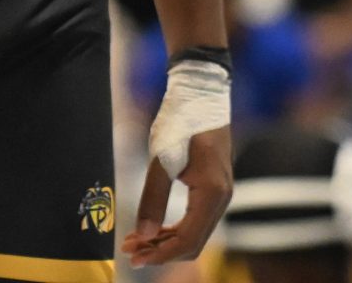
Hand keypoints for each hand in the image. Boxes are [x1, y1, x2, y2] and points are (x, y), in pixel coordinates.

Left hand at [124, 125, 231, 266]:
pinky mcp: (213, 189)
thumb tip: (145, 235)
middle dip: (160, 251)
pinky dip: (174, 229)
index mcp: (212, 192)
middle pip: (193, 242)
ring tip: (136, 241)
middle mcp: (222, 197)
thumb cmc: (181, 121)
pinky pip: (195, 220)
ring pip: (194, 234)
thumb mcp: (161, 159)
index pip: (188, 240)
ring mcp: (220, 194)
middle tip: (129, 249)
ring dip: (165, 241)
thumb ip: (153, 199)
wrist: (200, 95)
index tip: (132, 256)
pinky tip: (153, 229)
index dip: (160, 254)